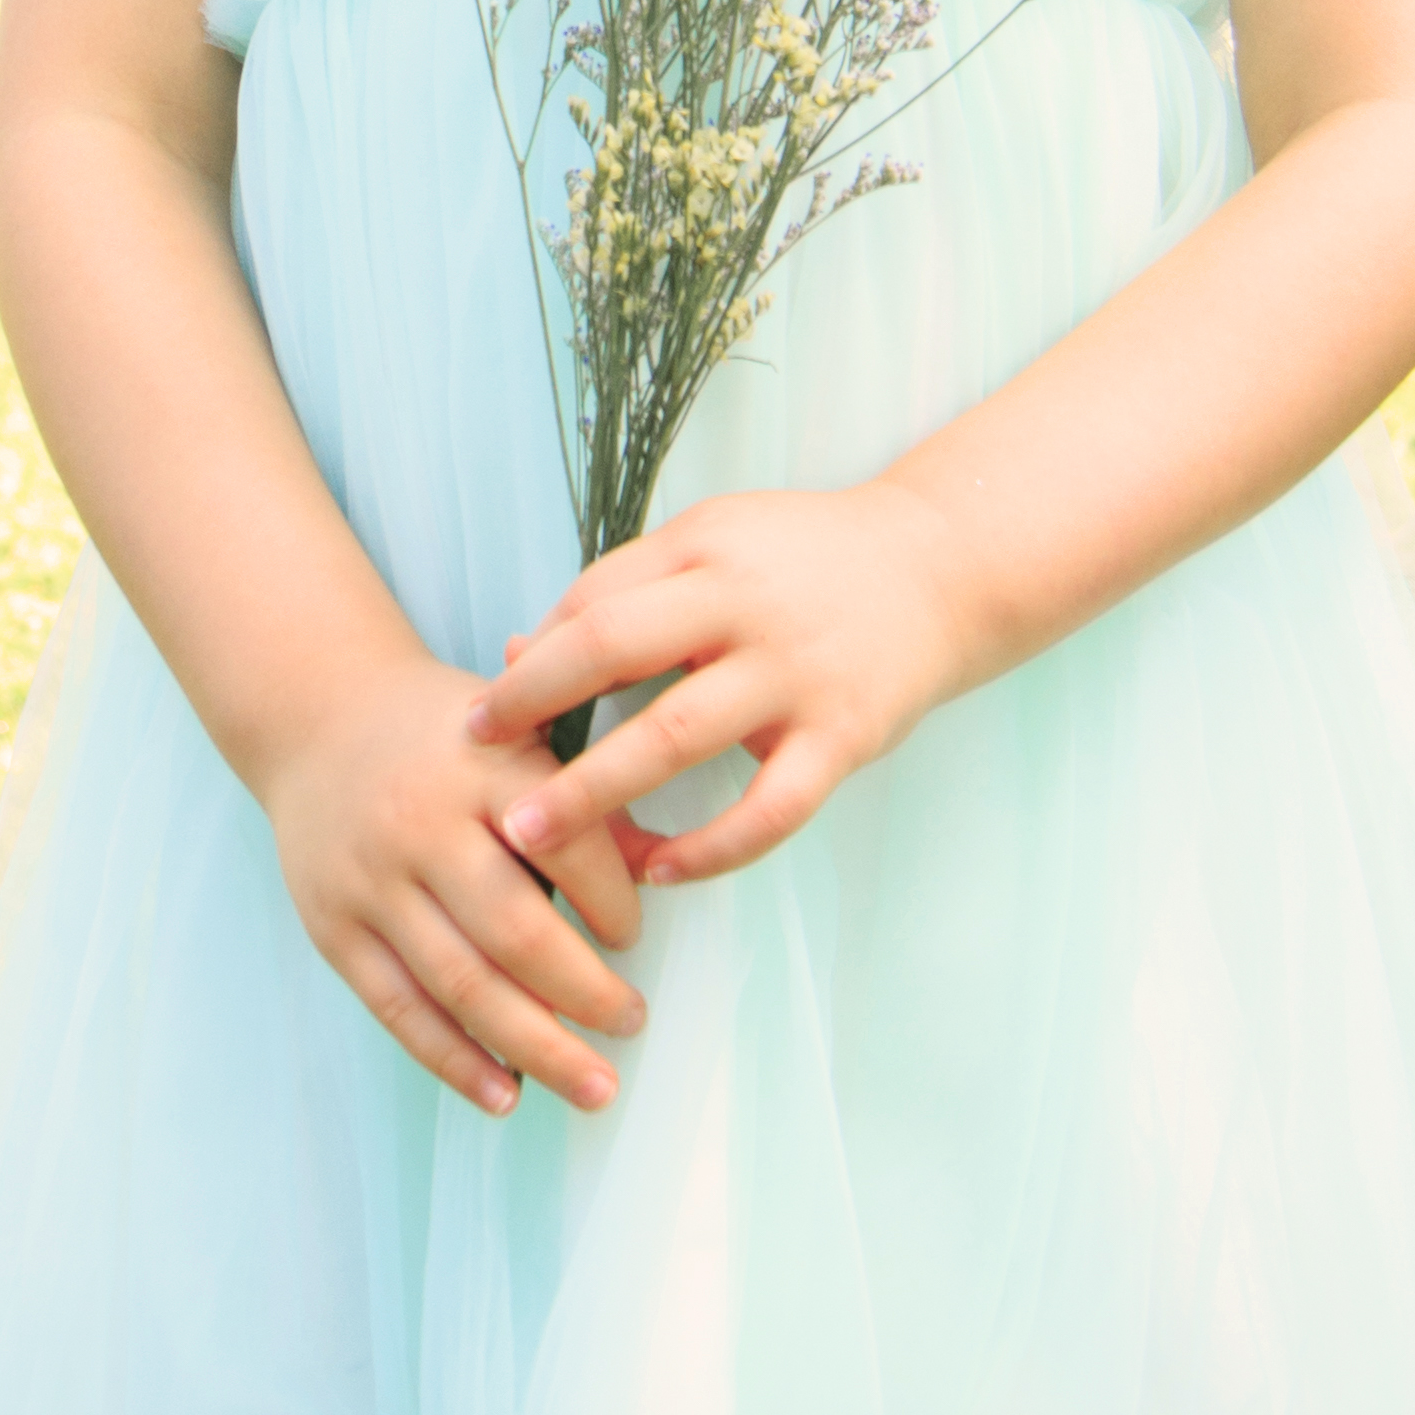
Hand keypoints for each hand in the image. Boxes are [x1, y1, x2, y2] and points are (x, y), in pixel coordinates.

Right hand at [255, 646, 649, 1118]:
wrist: (313, 713)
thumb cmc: (438, 731)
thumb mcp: (515, 724)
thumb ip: (583, 791)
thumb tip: (663, 867)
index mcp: (481, 764)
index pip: (567, 847)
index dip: (614, 902)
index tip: (634, 937)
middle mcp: (422, 824)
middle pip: (514, 930)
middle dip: (586, 992)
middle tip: (632, 1022)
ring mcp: (372, 881)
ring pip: (461, 984)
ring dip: (536, 1047)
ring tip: (593, 1084)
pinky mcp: (333, 927)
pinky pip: (399, 1009)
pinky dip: (456, 1060)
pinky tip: (505, 1093)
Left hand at [465, 479, 980, 889]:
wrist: (942, 566)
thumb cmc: (805, 560)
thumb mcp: (715, 541)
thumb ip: (628, 586)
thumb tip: (525, 645)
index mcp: (706, 549)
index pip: (595, 599)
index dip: (533, 655)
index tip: (483, 710)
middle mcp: (745, 606)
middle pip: (615, 648)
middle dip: (533, 703)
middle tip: (472, 755)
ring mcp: (796, 674)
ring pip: (677, 737)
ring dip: (595, 789)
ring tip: (530, 835)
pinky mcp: (843, 737)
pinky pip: (769, 809)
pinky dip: (711, 849)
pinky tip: (659, 874)